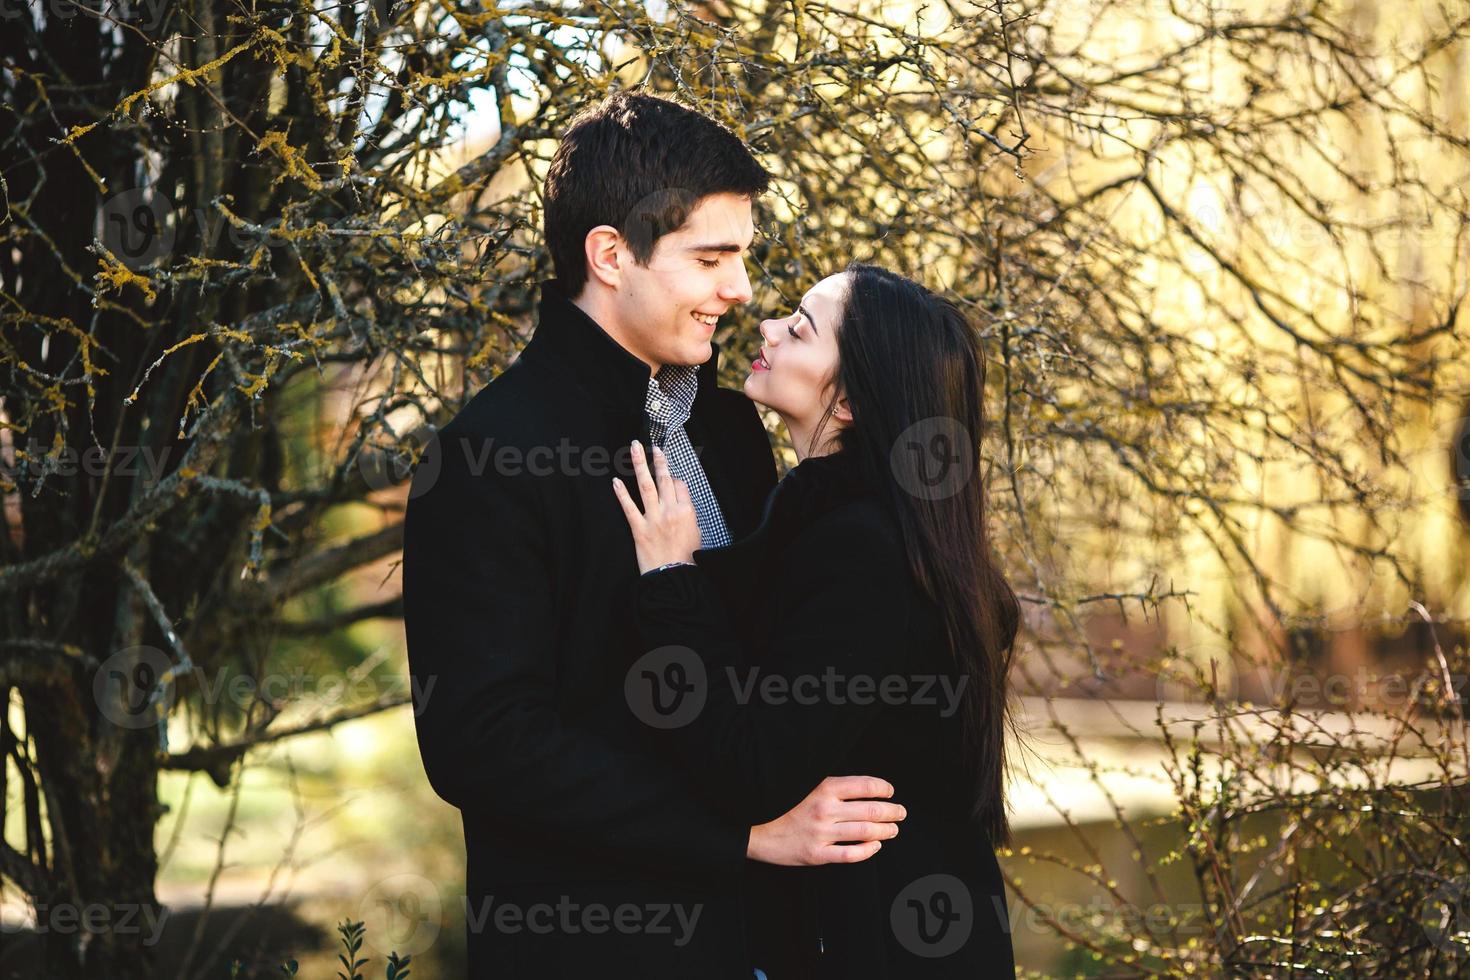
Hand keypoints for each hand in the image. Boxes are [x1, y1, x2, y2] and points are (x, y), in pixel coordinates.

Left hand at [612, 441, 700, 573]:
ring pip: (646, 485)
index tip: (669, 478)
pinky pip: (628, 507)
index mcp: (686, 511)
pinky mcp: (638, 529)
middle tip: (654, 446)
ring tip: (635, 449)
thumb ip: (687, 514)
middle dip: (659, 460)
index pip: (679, 485)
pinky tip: (616, 481)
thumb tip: (678, 502)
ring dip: (640, 465)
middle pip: (664, 479)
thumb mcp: (695, 532)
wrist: (673, 577)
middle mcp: (670, 511)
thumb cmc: (686, 558)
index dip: (674, 480)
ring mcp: (653, 518)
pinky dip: (622, 494)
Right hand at [745, 776, 904, 865]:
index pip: (864, 785)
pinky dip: (868, 850)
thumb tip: (864, 787)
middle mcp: (824, 809)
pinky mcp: (816, 854)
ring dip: (885, 830)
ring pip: (865, 832)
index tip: (890, 791)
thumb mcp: (806, 785)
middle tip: (901, 812)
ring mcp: (821, 834)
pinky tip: (875, 845)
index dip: (883, 788)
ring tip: (893, 829)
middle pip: (871, 810)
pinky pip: (850, 855)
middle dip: (892, 811)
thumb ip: (832, 786)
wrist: (756, 829)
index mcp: (823, 788)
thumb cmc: (784, 804)